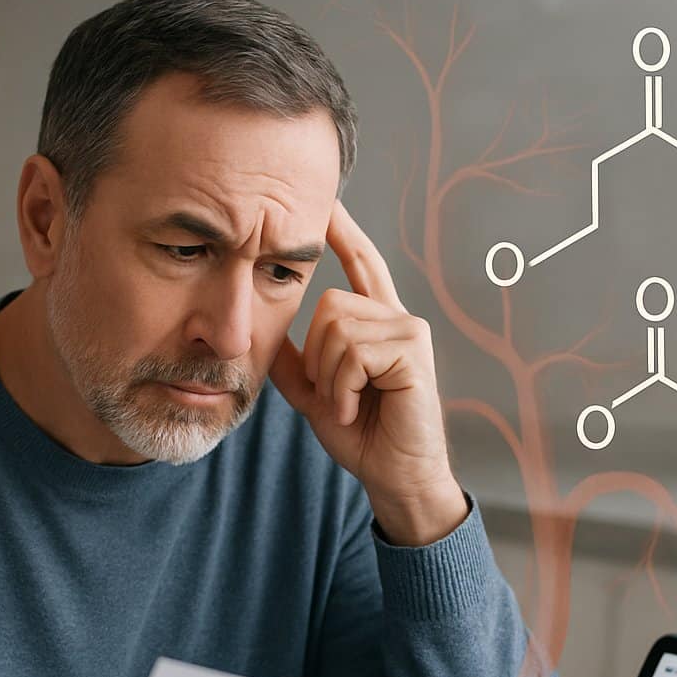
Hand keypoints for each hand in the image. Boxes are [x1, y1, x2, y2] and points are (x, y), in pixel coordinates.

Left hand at [267, 199, 466, 544]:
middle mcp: (397, 318)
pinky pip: (353, 352)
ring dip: (329, 378)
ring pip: (336, 328)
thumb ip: (293, 357)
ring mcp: (410, 332)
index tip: (326, 202)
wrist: (392, 475)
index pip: (361, 263)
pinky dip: (344, 387)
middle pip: (328, 304)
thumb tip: (262, 325)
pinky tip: (359, 407)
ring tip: (349, 403)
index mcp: (377, 322)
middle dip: (316, 357)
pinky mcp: (414, 351)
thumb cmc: (361, 434)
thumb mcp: (313, 391)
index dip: (344, 232)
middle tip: (337, 395)